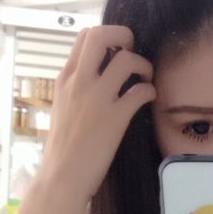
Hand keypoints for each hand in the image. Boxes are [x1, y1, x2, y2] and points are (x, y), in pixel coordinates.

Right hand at [38, 25, 155, 203]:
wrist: (62, 177)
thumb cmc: (64, 150)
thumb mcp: (62, 110)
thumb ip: (76, 91)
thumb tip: (94, 82)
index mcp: (65, 80)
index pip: (83, 38)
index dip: (106, 37)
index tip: (118, 51)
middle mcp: (80, 83)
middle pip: (101, 36)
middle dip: (124, 36)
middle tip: (133, 52)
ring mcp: (97, 99)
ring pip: (125, 60)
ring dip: (143, 64)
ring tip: (146, 79)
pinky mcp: (115, 119)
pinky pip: (140, 91)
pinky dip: (150, 90)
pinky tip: (150, 98)